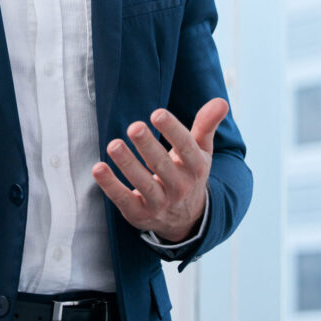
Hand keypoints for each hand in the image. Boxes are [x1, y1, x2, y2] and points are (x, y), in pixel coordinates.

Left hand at [91, 98, 228, 241]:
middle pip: (163, 166)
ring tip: (114, 144)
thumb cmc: (188, 173)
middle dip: (148, 146)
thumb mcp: (201, 151)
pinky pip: (124, 200)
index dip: (173, 131)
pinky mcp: (139, 214)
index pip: (186, 148)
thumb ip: (206, 125)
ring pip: (143, 184)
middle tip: (134, 127)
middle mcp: (180, 187)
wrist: (185, 219)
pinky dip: (110, 185)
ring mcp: (159, 203)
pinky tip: (98, 168)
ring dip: (128, 164)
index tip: (157, 113)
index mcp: (195, 168)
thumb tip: (221, 101)